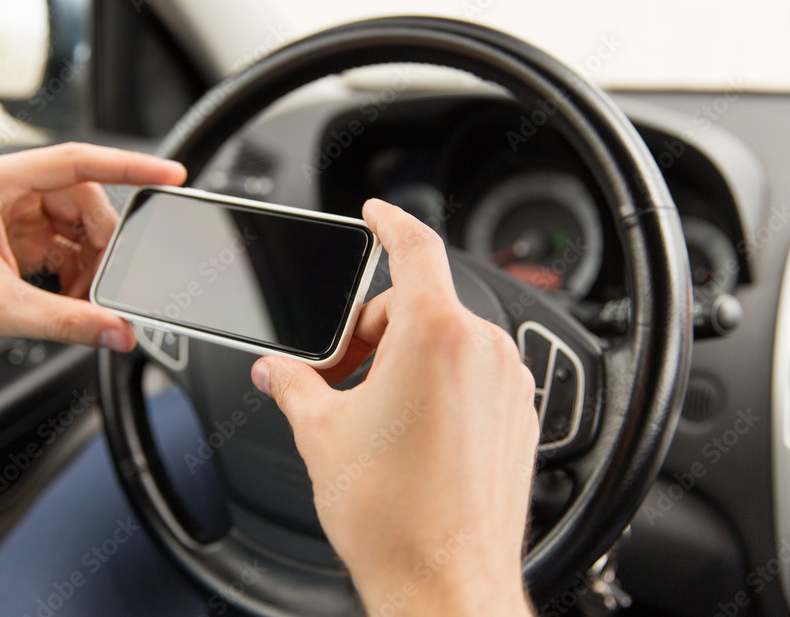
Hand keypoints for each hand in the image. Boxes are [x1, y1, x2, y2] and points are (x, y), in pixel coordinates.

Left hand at [0, 143, 185, 366]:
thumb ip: (68, 321)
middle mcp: (1, 188)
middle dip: (103, 241)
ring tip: (84, 297)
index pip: (75, 161)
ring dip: (91, 260)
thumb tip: (117, 330)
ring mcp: (8, 211)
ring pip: (77, 222)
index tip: (167, 173)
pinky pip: (65, 242)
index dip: (129, 166)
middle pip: (83, 198)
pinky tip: (72, 296)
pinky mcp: (14, 234)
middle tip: (110, 279)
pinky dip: (77, 269)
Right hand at [250, 199, 538, 614]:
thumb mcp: (322, 434)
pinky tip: (408, 427)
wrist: (446, 584)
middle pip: (419, 304)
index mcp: (436, 337)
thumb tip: (278, 370)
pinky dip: (438, 381)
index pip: (415, 248)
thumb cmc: (395, 517)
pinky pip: (472, 373)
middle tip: (337, 371)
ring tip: (370, 409)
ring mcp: (507, 386)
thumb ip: (295, 384)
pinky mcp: (518, 416)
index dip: (391, 222)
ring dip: (405, 357)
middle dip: (372, 328)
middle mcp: (482, 352)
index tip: (377, 214)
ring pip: (447, 339)